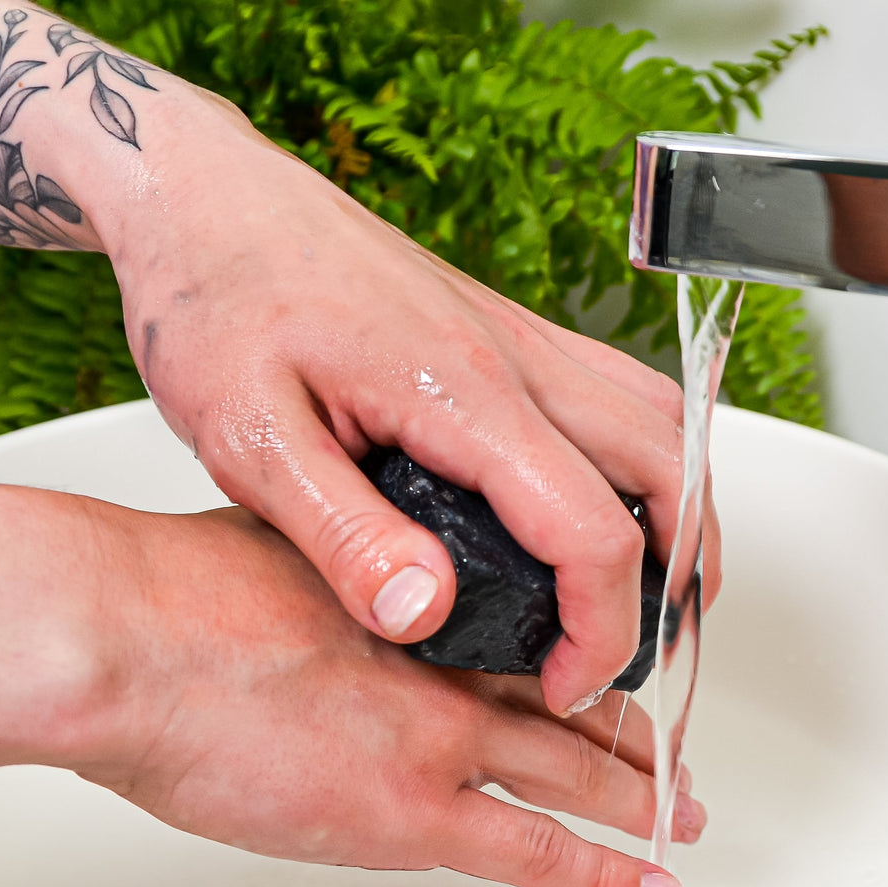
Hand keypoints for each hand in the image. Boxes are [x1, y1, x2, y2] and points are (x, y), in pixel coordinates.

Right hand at [81, 504, 706, 886]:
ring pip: (579, 776)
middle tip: (670, 761)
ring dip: (638, 803)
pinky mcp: (410, 813)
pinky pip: (541, 853)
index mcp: (421, 599)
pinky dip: (604, 876)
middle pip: (574, 704)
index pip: (540, 635)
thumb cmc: (177, 591)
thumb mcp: (284, 546)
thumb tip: (342, 589)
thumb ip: (338, 576)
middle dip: (631, 739)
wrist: (133, 641)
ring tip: (678, 821)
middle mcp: (449, 665)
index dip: (587, 661)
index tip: (608, 675)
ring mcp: (439, 740)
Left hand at [95, 86, 721, 717]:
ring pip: (663, 426)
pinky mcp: (500, 331)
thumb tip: (423, 613)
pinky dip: (645, 462)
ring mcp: (515, 337)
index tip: (565, 688)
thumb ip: (342, 532)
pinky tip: (604, 504)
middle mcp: (512, 357)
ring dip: (680, 516)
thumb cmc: (213, 298)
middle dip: (675, 583)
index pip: (595, 531)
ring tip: (642, 597)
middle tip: (627, 657)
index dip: (602, 632)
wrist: (207, 198)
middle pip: (669, 472)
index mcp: (461, 392)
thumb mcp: (250, 438)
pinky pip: (617, 394)